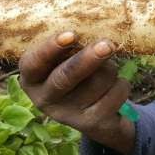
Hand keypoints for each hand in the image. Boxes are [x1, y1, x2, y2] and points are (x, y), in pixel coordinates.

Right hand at [18, 31, 133, 154]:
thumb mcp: (65, 60)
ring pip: (97, 81)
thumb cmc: (77, 73)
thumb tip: (93, 29)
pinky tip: (116, 86)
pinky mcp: (91, 124)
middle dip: (88, 59)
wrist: (95, 112)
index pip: (33, 63)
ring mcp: (67, 115)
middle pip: (65, 77)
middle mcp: (45, 99)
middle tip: (107, 45)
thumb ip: (71, 47)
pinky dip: (122, 85)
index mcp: (32, 79)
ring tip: (108, 68)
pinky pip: (115, 95)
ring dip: (110, 69)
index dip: (50, 48)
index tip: (71, 34)